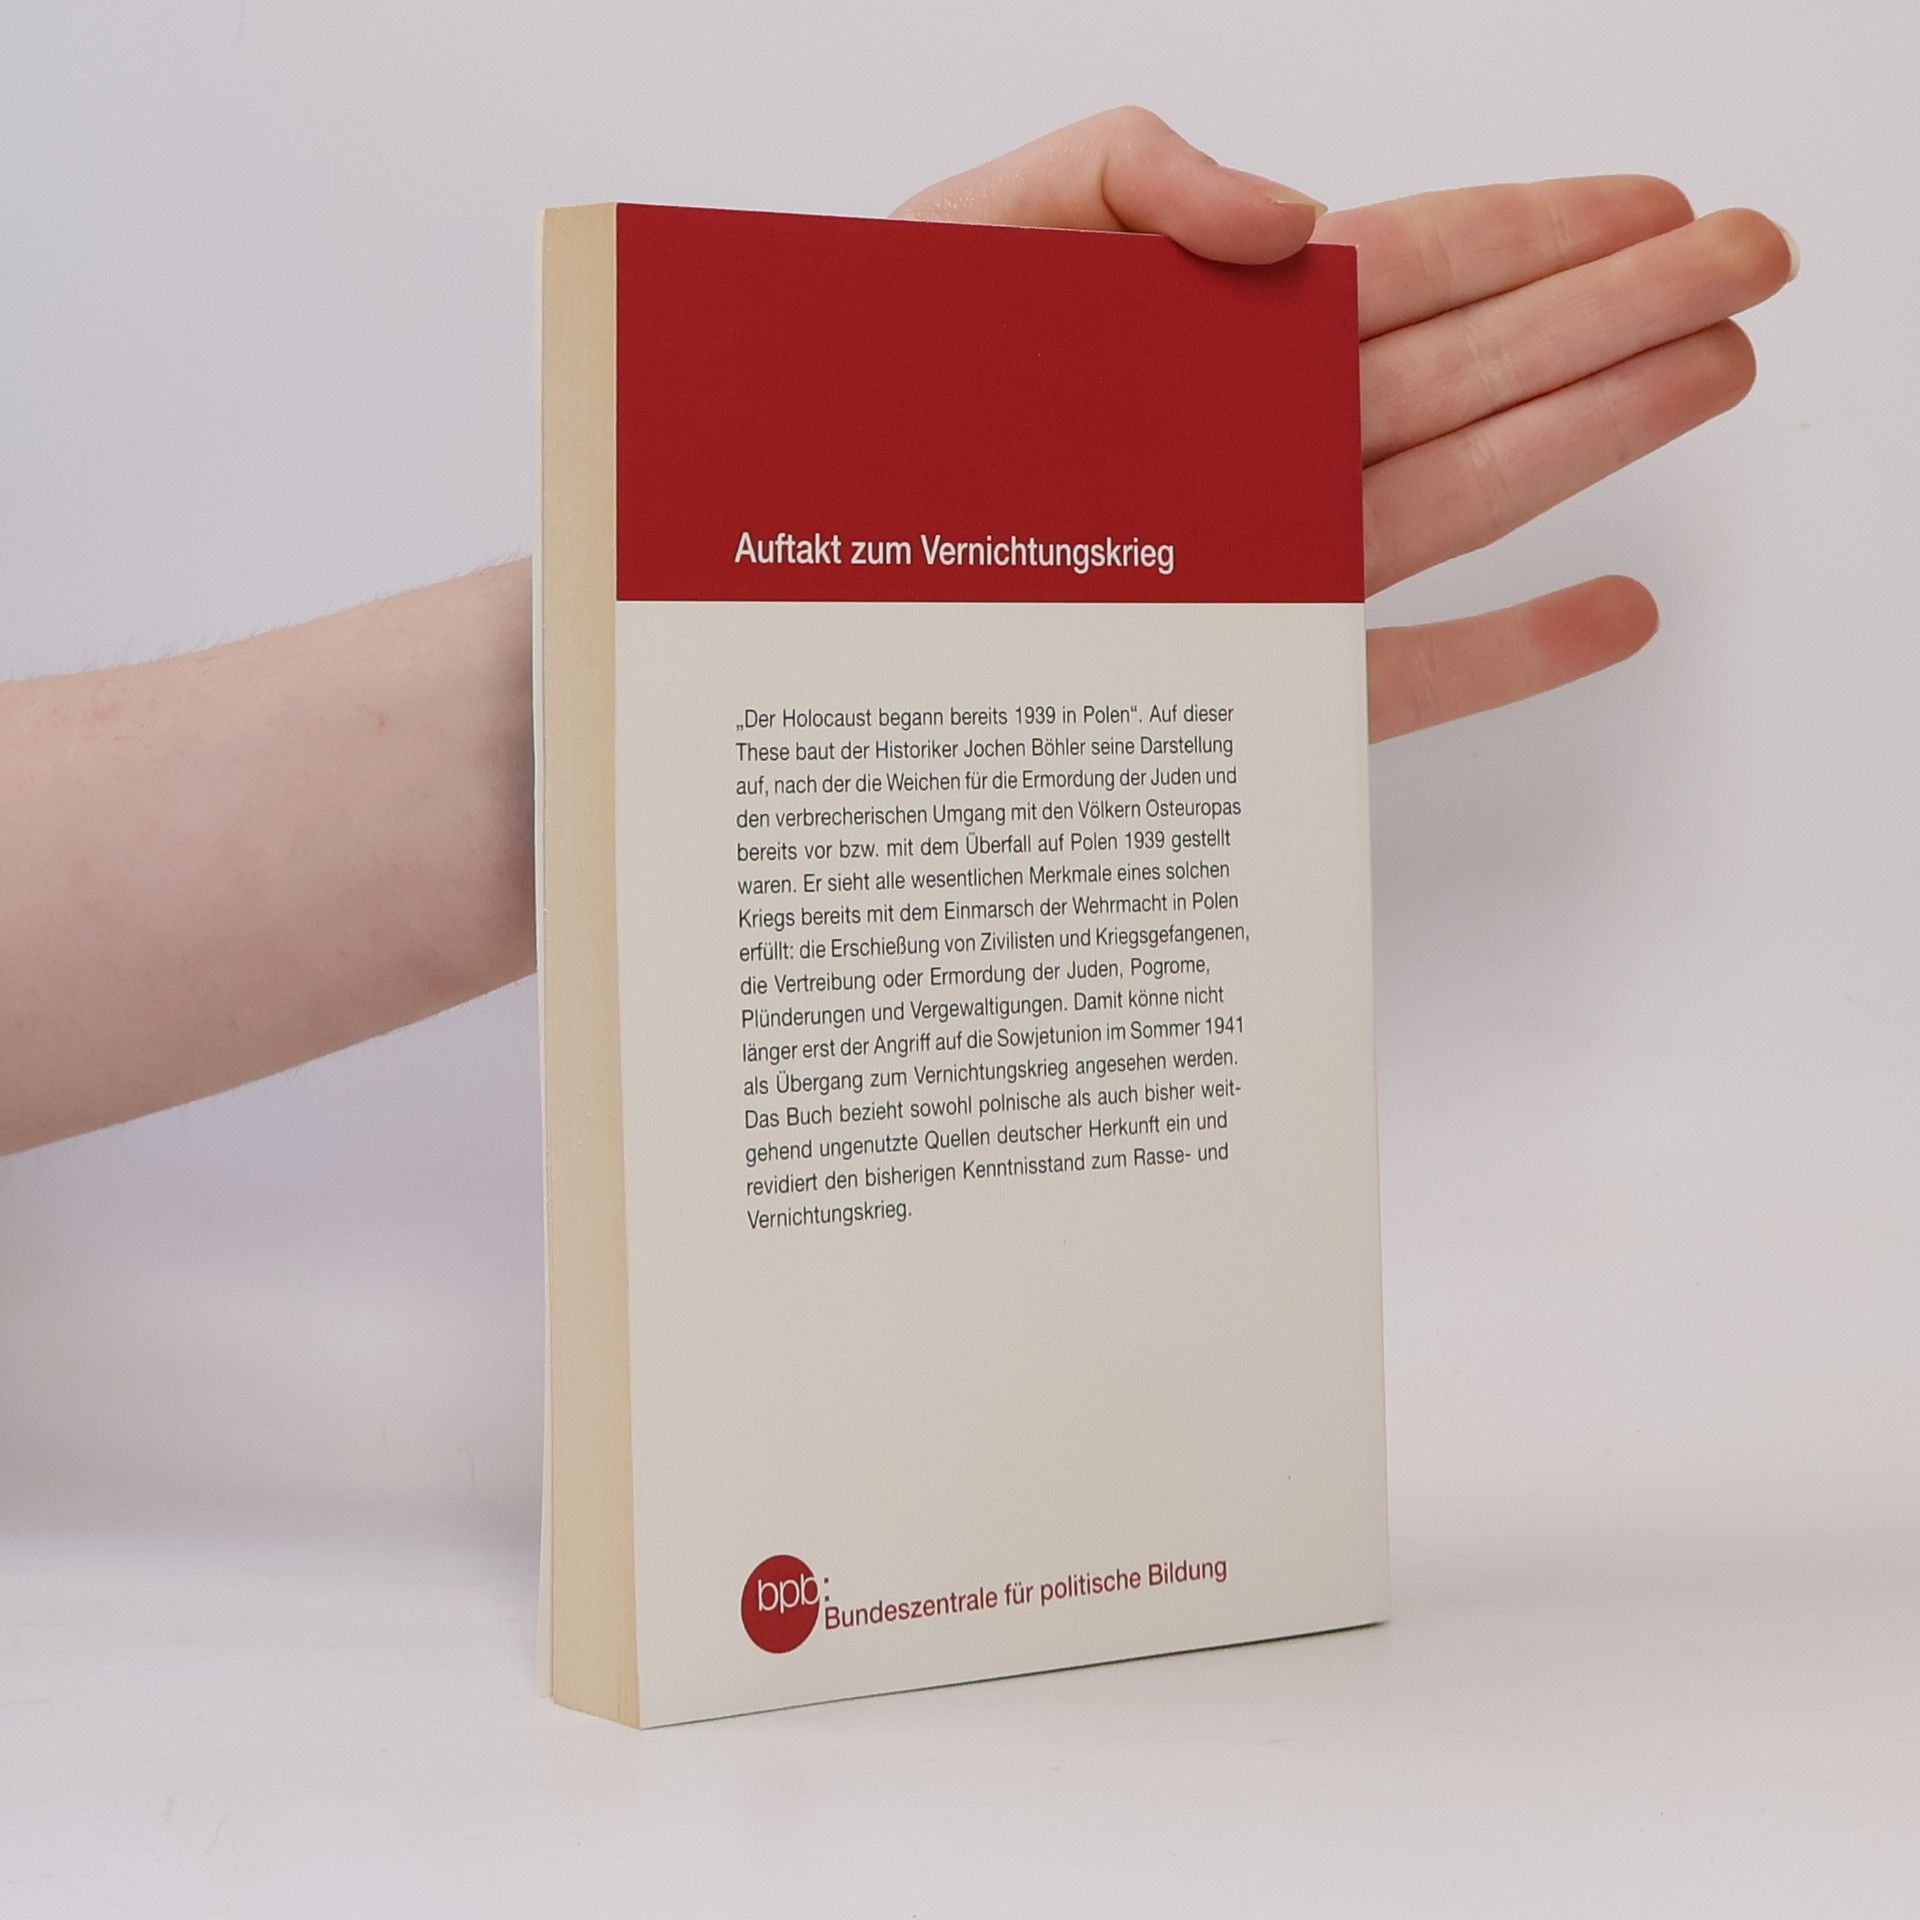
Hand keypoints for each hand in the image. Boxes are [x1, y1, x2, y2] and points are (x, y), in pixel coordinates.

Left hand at [897, 108, 1794, 739]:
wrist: (774, 577)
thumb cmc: (852, 409)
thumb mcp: (969, 242)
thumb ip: (1127, 183)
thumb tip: (1292, 215)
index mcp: (1202, 339)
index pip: (1408, 265)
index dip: (1541, 228)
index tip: (1656, 203)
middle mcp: (1253, 454)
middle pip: (1473, 367)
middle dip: (1618, 310)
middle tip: (1755, 263)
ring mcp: (1261, 576)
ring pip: (1465, 499)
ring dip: (1598, 438)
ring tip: (1717, 373)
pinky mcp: (1245, 693)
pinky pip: (1395, 678)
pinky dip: (1510, 654)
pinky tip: (1613, 612)